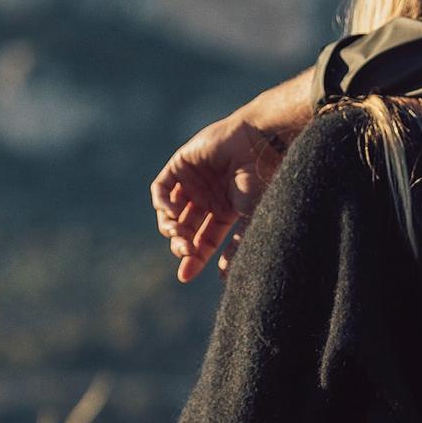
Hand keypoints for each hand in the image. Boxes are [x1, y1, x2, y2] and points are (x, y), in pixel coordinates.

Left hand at [151, 73, 312, 281]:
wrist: (257, 144)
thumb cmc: (260, 181)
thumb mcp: (248, 219)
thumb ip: (235, 247)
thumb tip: (223, 278)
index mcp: (225, 212)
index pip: (204, 240)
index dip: (195, 259)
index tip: (185, 276)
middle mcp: (208, 198)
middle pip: (186, 229)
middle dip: (182, 244)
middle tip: (185, 251)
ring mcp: (193, 182)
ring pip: (170, 212)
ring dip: (170, 227)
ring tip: (178, 233)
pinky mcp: (180, 165)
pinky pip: (161, 189)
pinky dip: (162, 203)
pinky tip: (171, 213)